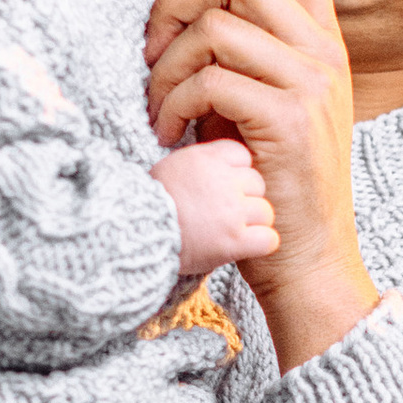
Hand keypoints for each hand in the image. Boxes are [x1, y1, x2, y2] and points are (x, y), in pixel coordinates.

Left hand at [147, 0, 375, 367]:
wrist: (309, 261)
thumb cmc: (271, 186)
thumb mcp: (262, 107)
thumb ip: (242, 58)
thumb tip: (186, 17)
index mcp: (323, 45)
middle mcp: (323, 54)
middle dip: (176, 3)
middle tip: (152, 51)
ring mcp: (310, 85)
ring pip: (216, 25)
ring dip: (167, 64)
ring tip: (158, 107)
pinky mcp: (287, 119)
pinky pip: (210, 78)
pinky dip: (173, 101)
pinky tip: (170, 132)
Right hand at [153, 137, 276, 278]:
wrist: (133, 235)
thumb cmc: (148, 204)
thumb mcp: (172, 168)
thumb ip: (199, 164)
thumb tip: (218, 164)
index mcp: (206, 158)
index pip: (242, 155)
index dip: (235, 173)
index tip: (222, 188)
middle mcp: (223, 180)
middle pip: (257, 183)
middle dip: (245, 198)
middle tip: (224, 214)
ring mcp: (232, 211)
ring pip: (265, 211)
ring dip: (253, 223)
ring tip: (231, 232)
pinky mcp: (235, 240)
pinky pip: (269, 238)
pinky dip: (260, 245)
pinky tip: (243, 247)